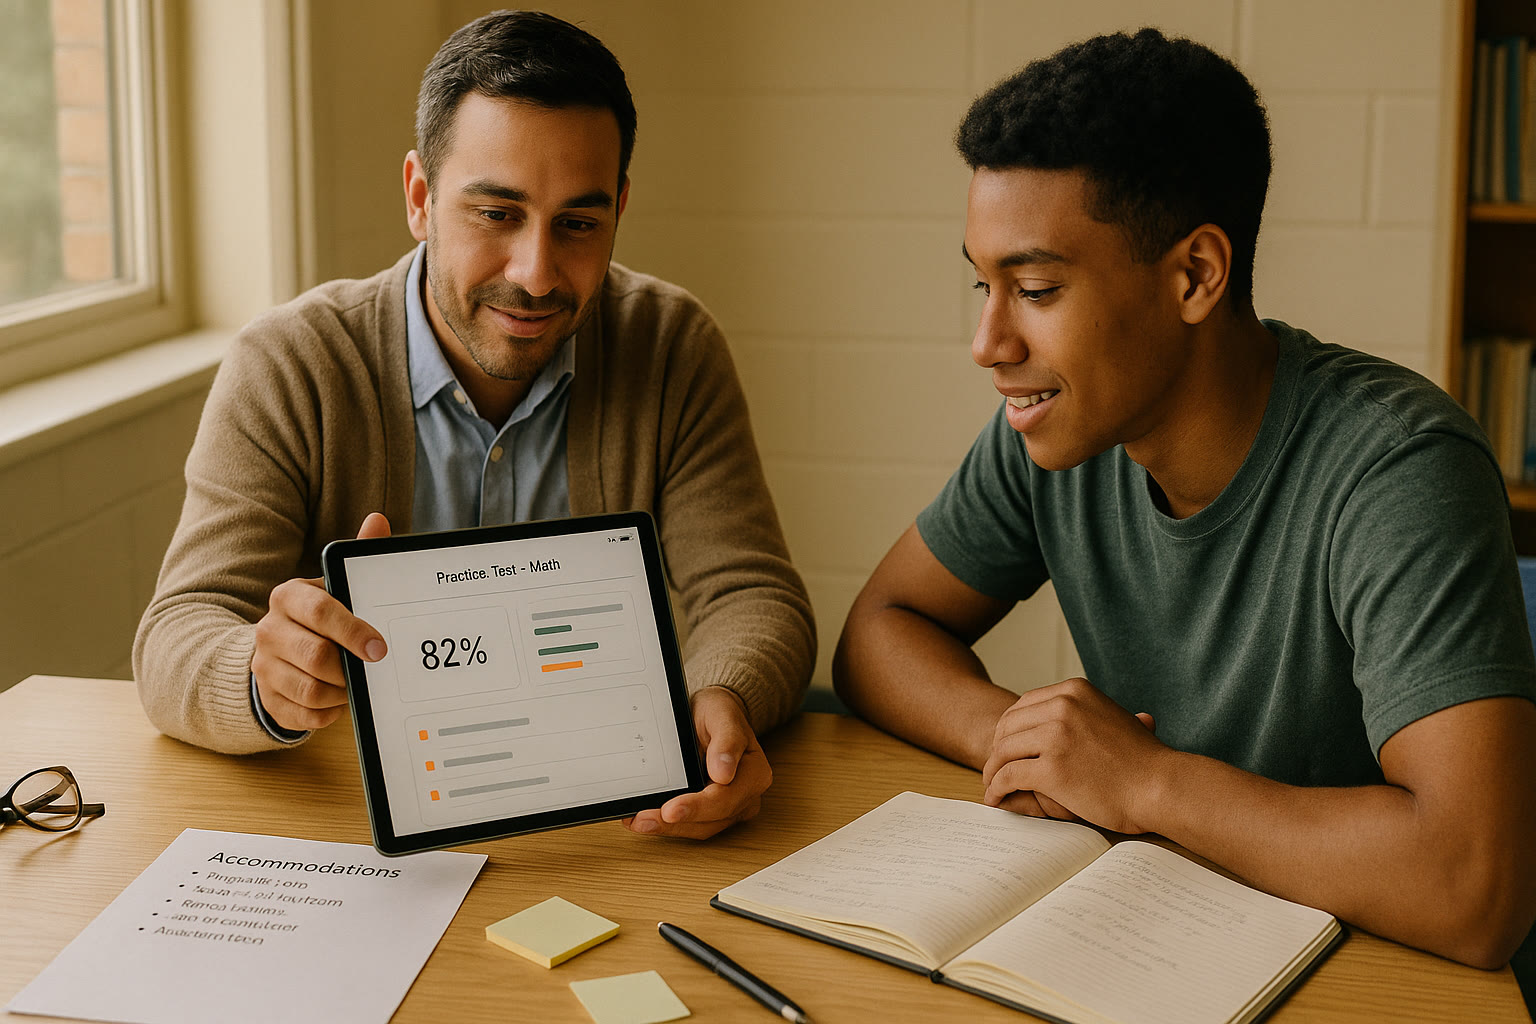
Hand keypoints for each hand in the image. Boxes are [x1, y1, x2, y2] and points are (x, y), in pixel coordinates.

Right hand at [251, 513, 390, 731]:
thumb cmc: (320, 616)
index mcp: (288, 596)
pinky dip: (327, 713)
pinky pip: (303, 716)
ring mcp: (264, 667)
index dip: (353, 631)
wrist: (278, 650)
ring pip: (310, 690)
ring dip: (342, 692)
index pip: (320, 611)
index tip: (378, 648)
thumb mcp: (337, 585)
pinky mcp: (267, 699)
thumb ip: (357, 555)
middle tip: (371, 668)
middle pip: (316, 656)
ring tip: (355, 683)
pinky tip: (337, 701)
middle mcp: (269, 630)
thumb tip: (378, 520)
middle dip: (350, 667)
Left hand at [622, 686, 770, 838]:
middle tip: (645, 820)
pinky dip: (668, 824)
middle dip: (676, 823)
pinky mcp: (712, 813)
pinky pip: (691, 825)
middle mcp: (745, 796)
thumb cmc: (717, 713)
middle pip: (711, 820)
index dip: (697, 807)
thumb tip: (723, 774)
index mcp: (754, 773)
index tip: (670, 810)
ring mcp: (730, 808)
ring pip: (699, 828)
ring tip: (640, 821)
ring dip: (669, 828)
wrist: (710, 717)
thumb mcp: (721, 714)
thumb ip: (727, 741)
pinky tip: (645, 818)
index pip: (725, 798)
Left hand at [981, 677, 1167, 834]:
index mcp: (1074, 691)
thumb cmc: (1143, 762)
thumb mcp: (1118, 719)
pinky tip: (996, 798)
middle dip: (997, 749)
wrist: (1160, 786)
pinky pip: (1009, 775)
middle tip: (993, 769)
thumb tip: (1128, 715)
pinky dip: (997, 788)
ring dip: (992, 770)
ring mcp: (1055, 735)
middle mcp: (1062, 706)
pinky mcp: (1051, 768)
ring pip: (1003, 750)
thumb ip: (1097, 714)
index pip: (1023, 705)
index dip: (1009, 728)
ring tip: (992, 786)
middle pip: (1009, 725)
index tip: (1005, 747)